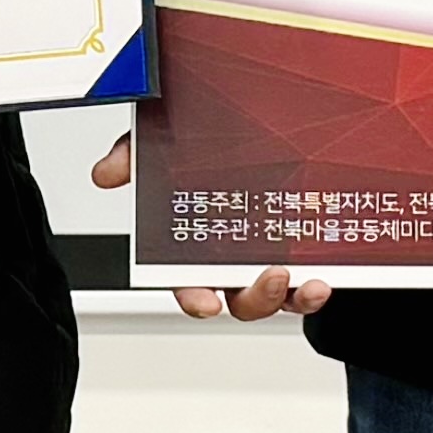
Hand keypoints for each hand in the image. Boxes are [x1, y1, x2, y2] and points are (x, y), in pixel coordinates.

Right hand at [85, 142, 341, 319]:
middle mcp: (235, 260)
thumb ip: (136, 155)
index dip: (195, 297)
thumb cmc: (216, 147)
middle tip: (271, 278)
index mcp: (197, 246)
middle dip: (255, 299)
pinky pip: (311, 284)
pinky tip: (325, 276)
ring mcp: (272, 259)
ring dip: (293, 299)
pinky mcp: (306, 254)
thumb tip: (106, 172)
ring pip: (280, 299)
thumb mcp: (169, 142)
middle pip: (240, 300)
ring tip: (307, 281)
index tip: (206, 302)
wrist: (279, 130)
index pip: (189, 282)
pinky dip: (318, 289)